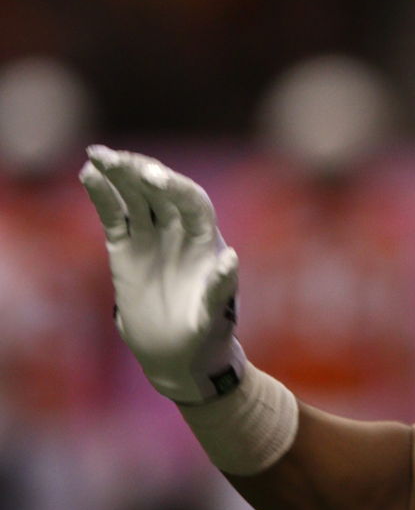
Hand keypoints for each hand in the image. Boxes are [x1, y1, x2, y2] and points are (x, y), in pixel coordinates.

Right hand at [79, 145, 245, 403]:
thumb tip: (232, 257)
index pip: (192, 202)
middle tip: (119, 158)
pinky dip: (102, 195)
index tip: (154, 176)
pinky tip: (88, 175)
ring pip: (136, 197)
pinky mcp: (126, 248)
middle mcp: (179, 232)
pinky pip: (114, 215)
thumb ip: (220, 289)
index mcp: (206, 242)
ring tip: (98, 155)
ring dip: (119, 174)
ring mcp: (152, 237)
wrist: (179, 354)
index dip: (175, 187)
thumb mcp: (215, 316)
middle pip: (161, 192)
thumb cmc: (206, 336)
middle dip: (141, 171)